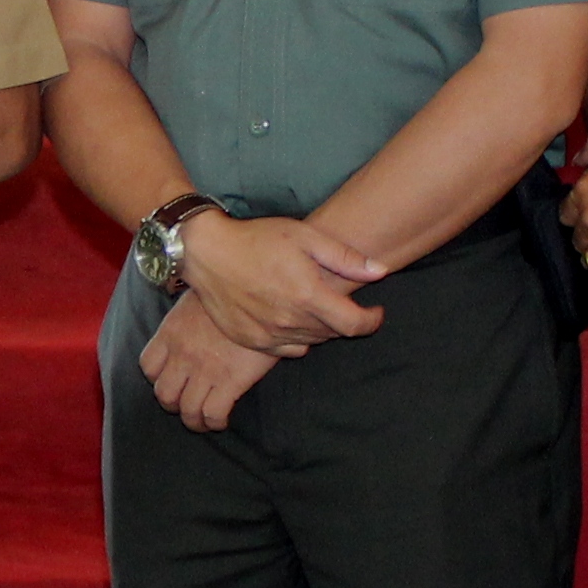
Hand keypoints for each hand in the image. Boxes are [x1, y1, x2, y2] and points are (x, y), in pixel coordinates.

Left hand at [139, 295, 284, 433]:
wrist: (263, 293)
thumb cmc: (234, 290)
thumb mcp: (200, 296)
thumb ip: (187, 315)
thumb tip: (188, 318)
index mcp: (171, 332)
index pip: (148, 366)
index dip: (157, 378)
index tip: (171, 379)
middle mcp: (182, 354)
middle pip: (164, 394)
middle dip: (174, 405)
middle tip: (187, 404)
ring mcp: (204, 370)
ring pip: (187, 411)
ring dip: (194, 421)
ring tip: (204, 421)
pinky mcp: (229, 381)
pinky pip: (212, 414)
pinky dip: (215, 423)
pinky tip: (221, 421)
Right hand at [172, 211, 383, 355]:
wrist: (206, 253)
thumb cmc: (257, 239)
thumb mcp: (305, 237)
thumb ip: (345, 258)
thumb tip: (380, 271)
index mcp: (307, 295)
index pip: (354, 324)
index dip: (372, 321)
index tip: (375, 313)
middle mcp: (290, 320)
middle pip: (333, 333)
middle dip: (343, 318)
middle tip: (336, 298)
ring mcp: (269, 334)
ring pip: (311, 342)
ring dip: (320, 328)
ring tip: (311, 304)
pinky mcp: (252, 340)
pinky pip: (287, 350)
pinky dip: (296, 338)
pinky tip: (289, 317)